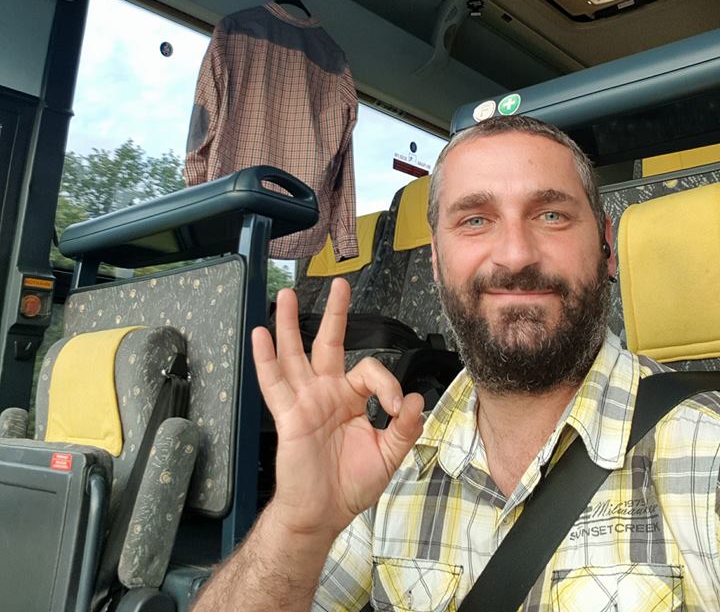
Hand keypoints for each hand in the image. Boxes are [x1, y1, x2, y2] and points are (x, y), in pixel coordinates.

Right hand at [252, 278, 423, 539]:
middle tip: (339, 284)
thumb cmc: (350, 485)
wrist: (321, 514)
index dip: (387, 384)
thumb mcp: (387, 456)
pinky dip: (265, 359)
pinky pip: (274, 383)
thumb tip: (415, 399)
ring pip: (295, 354)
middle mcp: (326, 392)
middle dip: (334, 314)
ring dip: (289, 324)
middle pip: (328, 343)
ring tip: (286, 295)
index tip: (396, 408)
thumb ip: (404, 428)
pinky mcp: (289, 415)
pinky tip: (260, 334)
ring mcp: (305, 401)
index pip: (369, 370)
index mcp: (350, 398)